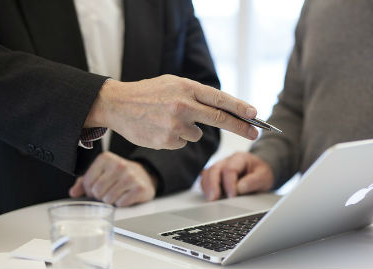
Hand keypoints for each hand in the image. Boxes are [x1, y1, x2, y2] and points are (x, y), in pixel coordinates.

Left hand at [69, 152, 156, 206]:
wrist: (144, 175)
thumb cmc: (118, 175)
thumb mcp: (100, 173)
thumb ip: (84, 182)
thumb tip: (73, 193)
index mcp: (105, 158)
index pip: (87, 183)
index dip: (90, 190)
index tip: (97, 188)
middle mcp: (119, 165)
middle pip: (97, 192)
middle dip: (100, 196)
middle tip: (107, 192)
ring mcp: (130, 176)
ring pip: (108, 199)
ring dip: (111, 201)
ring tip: (117, 193)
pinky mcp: (140, 188)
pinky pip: (121, 203)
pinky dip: (121, 203)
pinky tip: (126, 196)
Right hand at [85, 75, 258, 149]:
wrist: (117, 104)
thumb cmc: (148, 93)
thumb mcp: (173, 84)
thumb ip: (196, 95)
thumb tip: (222, 109)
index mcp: (186, 88)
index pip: (220, 99)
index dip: (240, 108)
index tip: (255, 115)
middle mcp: (183, 105)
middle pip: (220, 119)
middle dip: (241, 127)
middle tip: (255, 132)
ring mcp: (175, 125)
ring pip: (197, 134)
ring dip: (190, 129)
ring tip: (168, 119)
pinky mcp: (167, 141)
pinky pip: (182, 142)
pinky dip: (176, 138)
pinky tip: (160, 128)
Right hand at [201, 152, 273, 200]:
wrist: (260, 171)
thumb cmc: (261, 173)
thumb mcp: (264, 176)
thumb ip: (253, 181)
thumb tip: (239, 188)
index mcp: (240, 158)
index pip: (230, 169)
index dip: (229, 183)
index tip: (232, 196)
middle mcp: (227, 161)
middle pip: (214, 169)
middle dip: (213, 185)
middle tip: (213, 198)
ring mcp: (220, 167)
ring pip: (207, 174)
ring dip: (207, 187)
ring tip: (210, 199)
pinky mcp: (216, 175)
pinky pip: (206, 179)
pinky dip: (206, 187)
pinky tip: (208, 196)